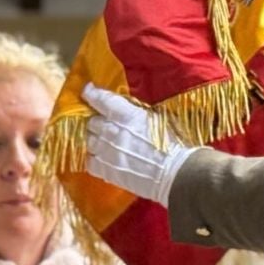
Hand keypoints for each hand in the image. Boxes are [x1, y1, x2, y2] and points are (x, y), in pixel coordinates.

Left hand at [84, 84, 194, 205]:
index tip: (87, 91)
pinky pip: (90, 162)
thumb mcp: (157, 119)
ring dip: (94, 139)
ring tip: (100, 141)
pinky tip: (100, 159)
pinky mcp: (107, 171)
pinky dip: (93, 159)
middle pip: (92, 122)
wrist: (176, 173)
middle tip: (100, 122)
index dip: (92, 94)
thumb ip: (136, 113)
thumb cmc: (174, 144)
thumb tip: (125, 109)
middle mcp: (113, 132)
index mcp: (128, 116)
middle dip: (95, 120)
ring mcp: (108, 153)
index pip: (102, 100)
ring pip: (88, 141)